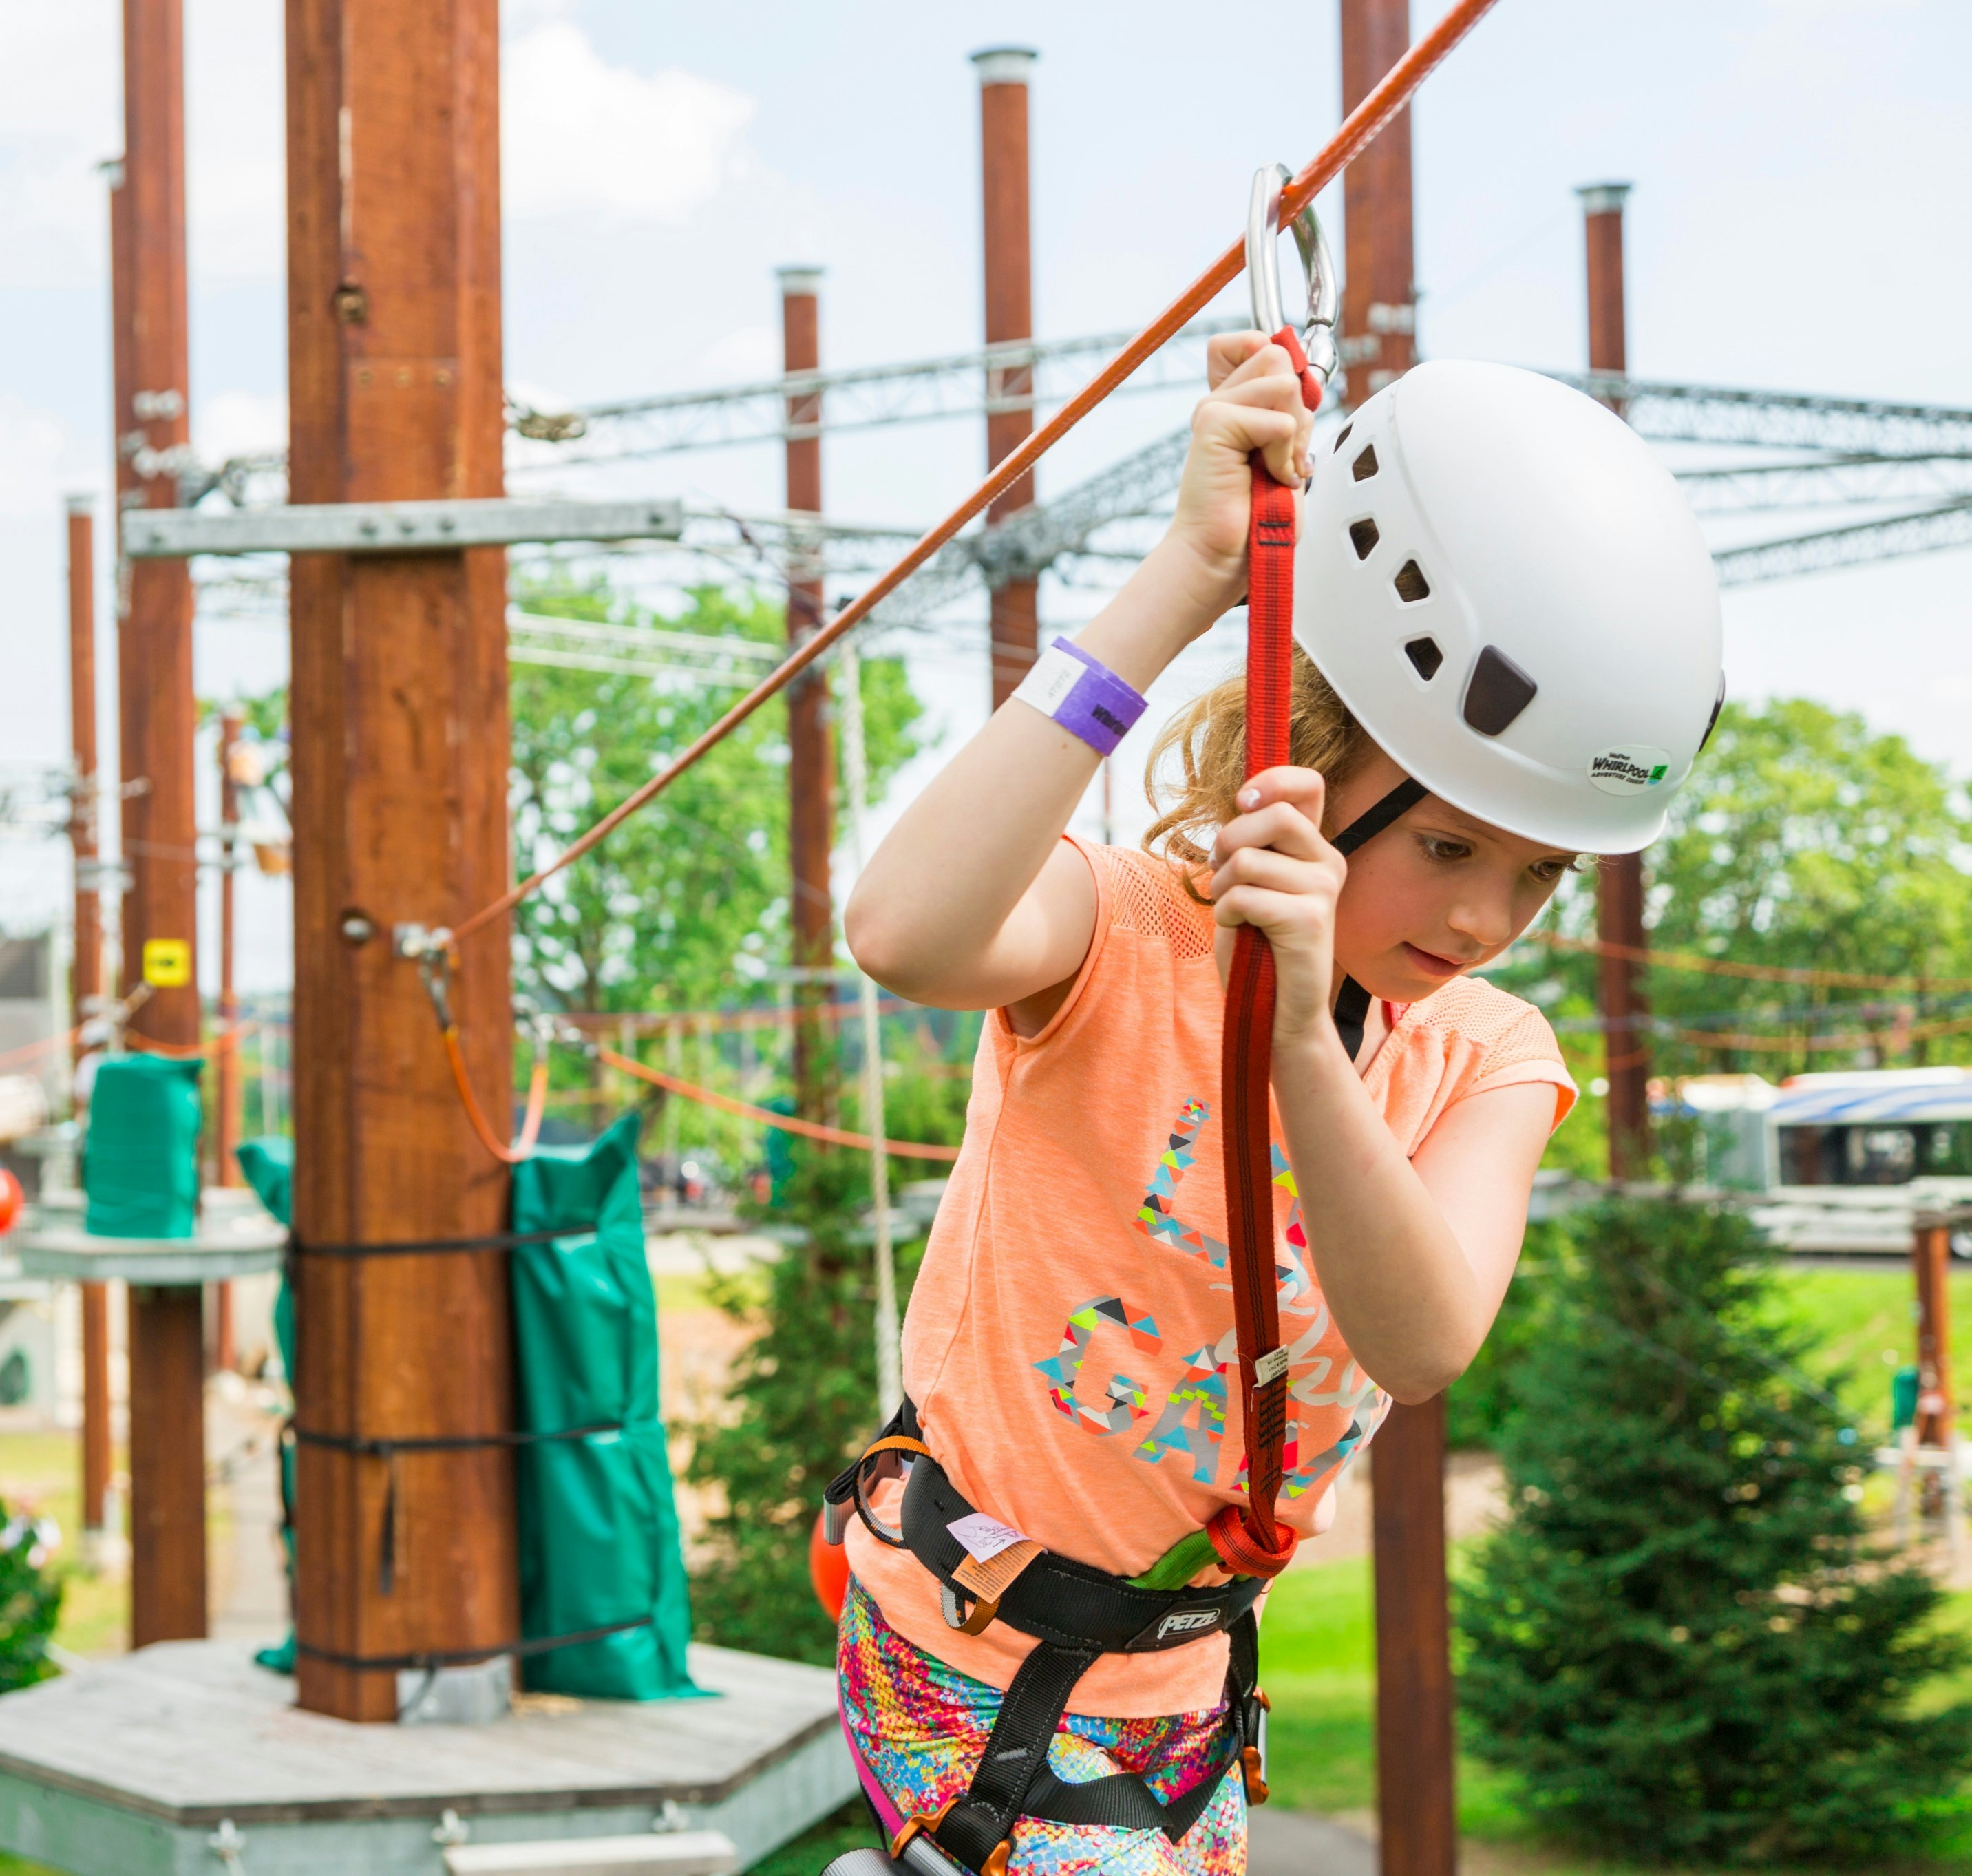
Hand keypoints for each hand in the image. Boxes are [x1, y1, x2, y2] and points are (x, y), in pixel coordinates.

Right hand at [1161, 333, 1315, 622]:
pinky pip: (1279, 420)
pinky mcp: (1212, 424)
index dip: (1285, 366)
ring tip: (1275, 469)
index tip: (1287, 419)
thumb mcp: (1287, 451)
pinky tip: (1268, 478)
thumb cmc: (1255, 520)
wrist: (1224, 557)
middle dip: (1299, 408)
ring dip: (1294, 435)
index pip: (1259, 340)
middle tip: (1284, 454)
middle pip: (1279, 356)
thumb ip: (1291, 410)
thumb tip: (1303, 374)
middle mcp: (1219, 399)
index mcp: (1234, 401)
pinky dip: (1284, 455)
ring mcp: (1212, 409)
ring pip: (1284, 383)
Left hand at [1208, 765, 1346, 1050]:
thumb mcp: (1251, 882)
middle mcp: (1328, 863)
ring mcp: (1324, 891)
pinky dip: (1225, 912)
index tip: (1243, 801)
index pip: (1309, 784)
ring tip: (1232, 909)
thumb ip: (1251, 842)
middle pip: (1275, 815)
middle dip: (1229, 840)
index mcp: (1314, 849)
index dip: (1272, 780)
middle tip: (1220, 870)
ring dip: (1222, 885)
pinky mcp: (1310, 920)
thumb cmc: (1256, 944)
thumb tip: (1241, 801)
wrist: (1274, 1008)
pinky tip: (1239, 929)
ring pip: (1249, 859)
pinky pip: (1246, 896)